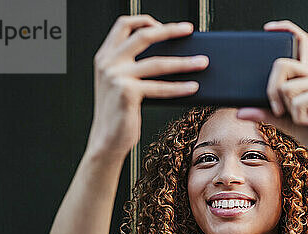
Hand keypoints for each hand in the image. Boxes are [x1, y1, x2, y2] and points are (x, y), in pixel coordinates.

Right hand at [87, 14, 209, 160]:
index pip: (123, 25)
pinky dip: (179, 88)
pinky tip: (193, 87)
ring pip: (158, 63)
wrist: (106, 140)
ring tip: (202, 62)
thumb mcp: (121, 84)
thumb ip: (134, 66)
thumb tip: (170, 56)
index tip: (165, 24)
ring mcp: (116, 77)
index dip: (145, 20)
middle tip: (189, 30)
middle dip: (170, 30)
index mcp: (105, 56)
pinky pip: (160, 88)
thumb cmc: (118, 114)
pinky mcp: (127, 93)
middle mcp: (108, 63)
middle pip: (144, 36)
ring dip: (184, 61)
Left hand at [236, 20, 307, 168]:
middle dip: (271, 90)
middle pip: (281, 64)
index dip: (286, 29)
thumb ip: (265, 113)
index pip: (299, 41)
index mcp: (306, 76)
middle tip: (279, 110)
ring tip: (303, 118)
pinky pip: (298, 101)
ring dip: (288, 110)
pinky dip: (299, 118)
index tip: (268, 28)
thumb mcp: (285, 122)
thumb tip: (240, 111)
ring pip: (286, 87)